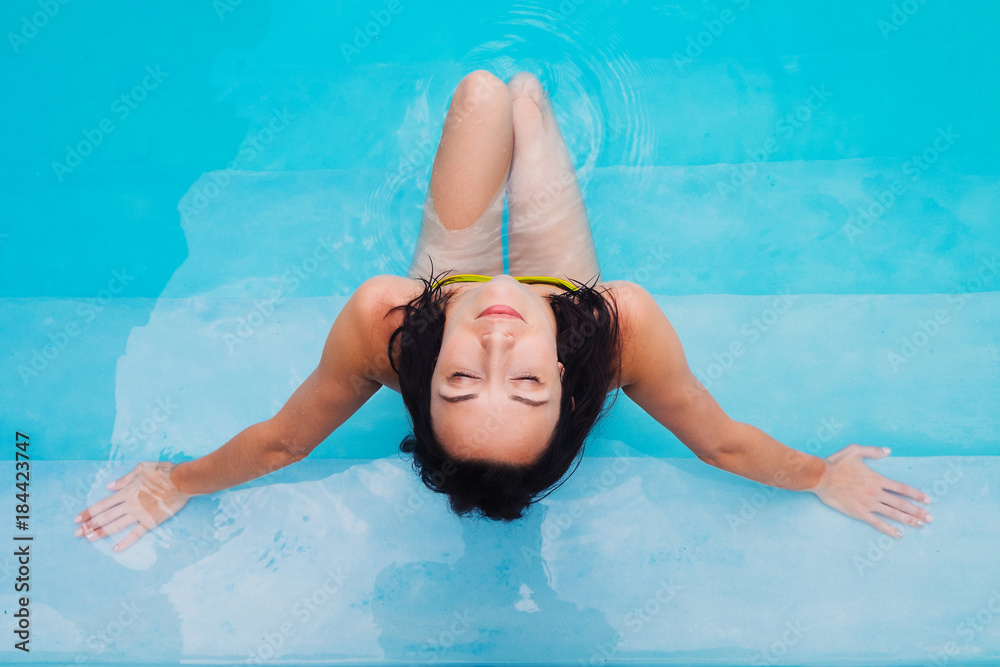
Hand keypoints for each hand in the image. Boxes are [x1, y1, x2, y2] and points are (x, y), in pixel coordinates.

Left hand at [73, 461, 191, 551]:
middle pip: (105, 517)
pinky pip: (135, 534)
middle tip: (77, 533)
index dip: (88, 512)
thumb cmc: (164, 472)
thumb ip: (125, 478)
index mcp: (126, 491)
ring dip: (101, 533)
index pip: (102, 504)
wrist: (182, 481)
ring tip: (89, 539)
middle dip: (89, 525)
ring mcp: (139, 514)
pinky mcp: (150, 522)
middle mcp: (129, 504)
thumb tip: (109, 486)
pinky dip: (125, 542)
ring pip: (116, 526)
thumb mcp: (142, 468)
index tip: (76, 519)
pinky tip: (115, 549)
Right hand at [807, 444, 931, 537]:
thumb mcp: (854, 450)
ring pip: (892, 514)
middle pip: (901, 504)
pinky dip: (888, 529)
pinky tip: (898, 535)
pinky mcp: (859, 512)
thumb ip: (873, 451)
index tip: (928, 500)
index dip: (916, 494)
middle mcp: (875, 493)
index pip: (902, 488)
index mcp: (876, 479)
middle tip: (930, 518)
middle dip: (917, 511)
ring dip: (908, 520)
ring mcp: (868, 504)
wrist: (820, 477)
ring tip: (920, 525)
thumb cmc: (836, 463)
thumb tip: (888, 451)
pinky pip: (877, 523)